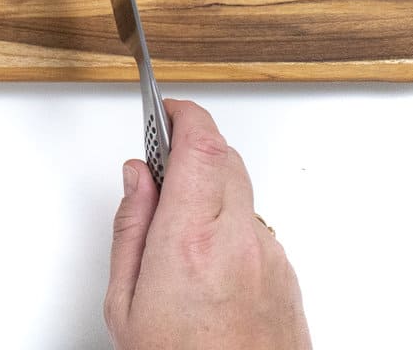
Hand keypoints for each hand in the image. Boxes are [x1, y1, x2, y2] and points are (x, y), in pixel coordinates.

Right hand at [104, 99, 311, 349]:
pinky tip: (208, 263)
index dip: (183, 113)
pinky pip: (256, 226)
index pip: (200, 143)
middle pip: (225, 155)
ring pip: (242, 190)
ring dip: (213, 187)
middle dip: (195, 145)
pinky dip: (232, 223)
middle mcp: (238, 240)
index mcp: (191, 239)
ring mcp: (269, 257)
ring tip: (181, 228)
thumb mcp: (125, 304)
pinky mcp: (287, 276)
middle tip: (164, 165)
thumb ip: (131, 225)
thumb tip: (138, 176)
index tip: (166, 109)